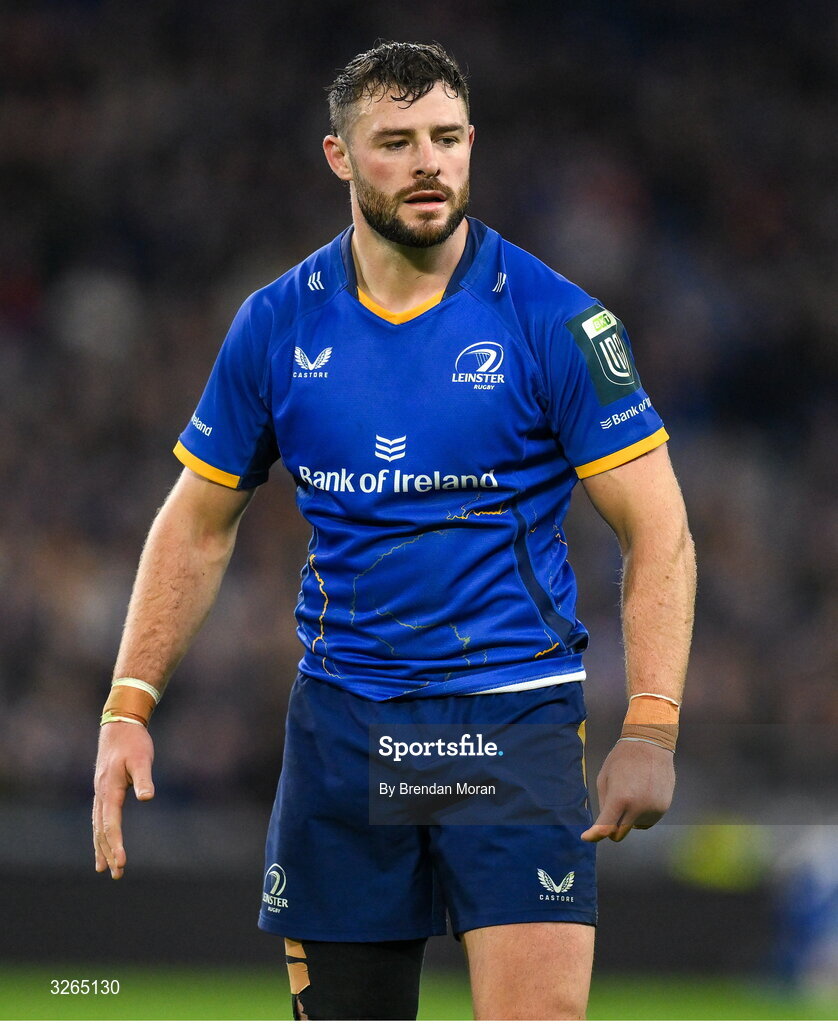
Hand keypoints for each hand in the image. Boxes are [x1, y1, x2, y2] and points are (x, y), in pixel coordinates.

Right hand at [93, 722, 154, 877]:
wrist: (120, 725)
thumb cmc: (134, 742)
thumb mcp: (143, 758)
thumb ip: (145, 778)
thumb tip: (147, 798)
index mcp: (110, 789)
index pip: (111, 823)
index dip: (116, 844)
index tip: (121, 862)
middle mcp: (101, 794)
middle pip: (102, 829)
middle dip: (108, 852)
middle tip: (116, 874)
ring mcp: (99, 792)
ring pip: (97, 826)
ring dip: (101, 847)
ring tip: (104, 868)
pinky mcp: (103, 790)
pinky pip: (99, 818)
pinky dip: (99, 834)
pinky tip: (101, 844)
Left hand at [581, 739, 674, 842]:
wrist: (650, 745)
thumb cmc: (622, 759)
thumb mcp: (604, 778)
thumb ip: (603, 803)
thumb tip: (604, 825)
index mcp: (620, 799)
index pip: (605, 828)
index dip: (594, 835)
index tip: (586, 837)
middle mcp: (638, 808)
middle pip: (620, 834)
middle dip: (611, 829)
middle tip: (609, 815)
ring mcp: (653, 810)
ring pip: (634, 827)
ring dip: (629, 819)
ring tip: (631, 793)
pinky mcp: (663, 808)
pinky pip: (647, 821)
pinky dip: (641, 815)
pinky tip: (641, 795)